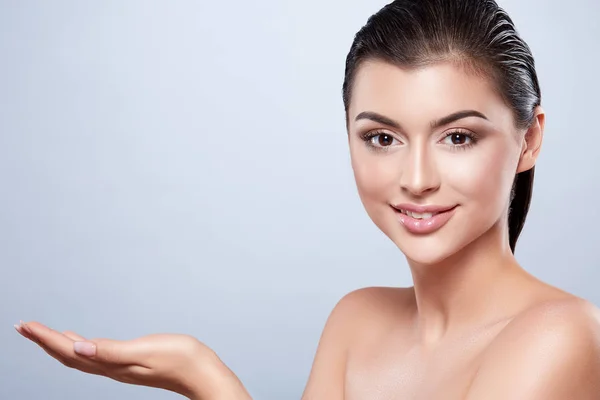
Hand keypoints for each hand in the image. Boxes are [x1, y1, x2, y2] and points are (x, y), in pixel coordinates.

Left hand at [15, 321, 251, 399]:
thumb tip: (76, 347)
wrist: (201, 372)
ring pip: (79, 356)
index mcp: (110, 364)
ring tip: (42, 333)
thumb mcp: (144, 351)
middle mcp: (110, 368)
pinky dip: (79, 346)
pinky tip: (79, 340)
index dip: (45, 338)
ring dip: (58, 344)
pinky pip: (93, 355)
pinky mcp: (128, 363)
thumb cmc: (179, 359)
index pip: (69, 351)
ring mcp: (119, 367)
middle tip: (23, 326)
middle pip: (68, 356)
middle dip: (44, 341)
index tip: (25, 325)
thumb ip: (110, 351)